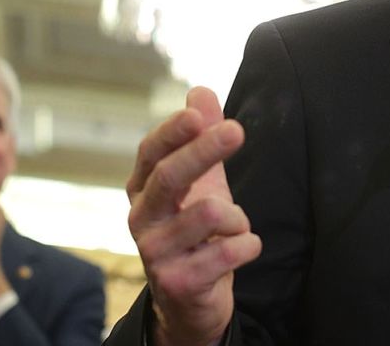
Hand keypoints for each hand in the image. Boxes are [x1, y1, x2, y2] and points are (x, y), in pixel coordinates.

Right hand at [128, 87, 261, 345]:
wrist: (191, 298)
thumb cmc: (196, 230)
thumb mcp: (202, 180)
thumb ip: (201, 135)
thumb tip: (199, 90)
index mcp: (144, 188)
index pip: (151, 153)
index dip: (173, 132)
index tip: (198, 115)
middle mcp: (141, 218)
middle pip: (169, 177)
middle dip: (203, 152)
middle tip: (237, 130)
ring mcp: (155, 253)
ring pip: (207, 214)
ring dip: (237, 216)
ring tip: (236, 225)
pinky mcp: (178, 283)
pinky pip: (227, 252)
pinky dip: (247, 245)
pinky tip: (243, 248)